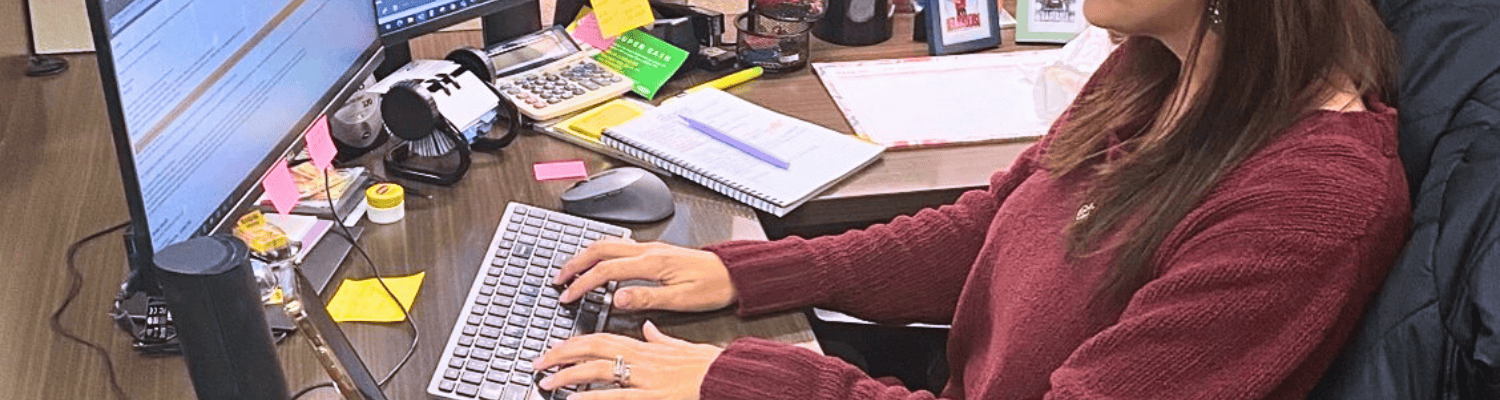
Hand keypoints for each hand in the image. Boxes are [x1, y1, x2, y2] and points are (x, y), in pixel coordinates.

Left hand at [535, 321, 721, 399]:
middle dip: (561, 355)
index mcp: (646, 346)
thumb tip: (647, 327)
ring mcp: (645, 378)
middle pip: (592, 350)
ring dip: (568, 376)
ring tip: (547, 383)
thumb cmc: (709, 365)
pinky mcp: (653, 395)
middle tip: (538, 363)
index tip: (555, 350)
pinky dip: (593, 397)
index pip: (602, 339)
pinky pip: (616, 396)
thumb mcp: (683, 346)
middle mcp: (641, 359)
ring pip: (599, 371)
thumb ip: (660, 338)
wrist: (729, 375)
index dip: (575, 343)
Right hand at [554, 239, 735, 311]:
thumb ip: (646, 298)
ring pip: (609, 243)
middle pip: (601, 249)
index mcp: (653, 262)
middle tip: (558, 278)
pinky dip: (601, 253)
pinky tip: (598, 263)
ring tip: (571, 270)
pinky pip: (620, 246)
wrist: (734, 273)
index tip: (568, 295)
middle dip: (575, 263)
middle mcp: (649, 250)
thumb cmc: (712, 287)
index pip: (606, 270)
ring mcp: (652, 248)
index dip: (583, 283)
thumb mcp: (680, 299)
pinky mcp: (656, 251)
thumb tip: (617, 298)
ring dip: (586, 255)